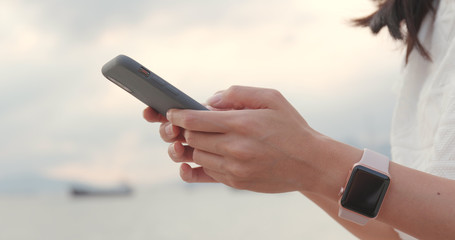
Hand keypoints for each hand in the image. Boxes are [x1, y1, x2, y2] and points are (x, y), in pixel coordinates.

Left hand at [165, 86, 327, 192]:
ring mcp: (235, 168)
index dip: (178, 115)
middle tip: (185, 123)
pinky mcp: (236, 182)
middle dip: (184, 129)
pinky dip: (201, 163)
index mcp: (241, 123)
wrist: (310, 163)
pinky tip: (203, 157)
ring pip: (196, 156)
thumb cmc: (290, 127)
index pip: (195, 119)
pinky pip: (207, 173)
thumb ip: (238, 93)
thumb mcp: (271, 98)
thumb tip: (210, 100)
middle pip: (192, 138)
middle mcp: (235, 147)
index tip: (171, 112)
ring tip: (200, 137)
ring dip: (194, 146)